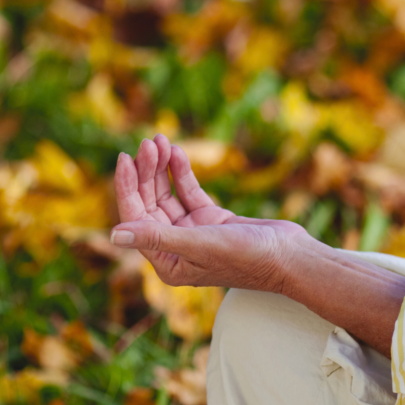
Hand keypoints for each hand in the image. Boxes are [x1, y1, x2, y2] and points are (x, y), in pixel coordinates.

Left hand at [112, 135, 308, 290]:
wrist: (291, 257)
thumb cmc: (249, 257)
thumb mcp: (199, 244)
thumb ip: (156, 238)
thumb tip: (113, 237)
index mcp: (169, 263)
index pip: (137, 220)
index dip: (127, 188)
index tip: (124, 158)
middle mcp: (177, 249)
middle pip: (150, 204)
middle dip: (147, 173)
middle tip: (150, 142)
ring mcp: (195, 234)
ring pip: (168, 195)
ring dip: (162, 168)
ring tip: (161, 140)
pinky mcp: (212, 220)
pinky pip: (188, 192)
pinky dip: (182, 173)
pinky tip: (177, 153)